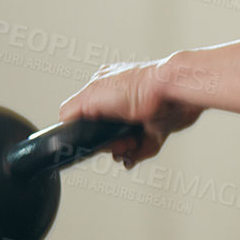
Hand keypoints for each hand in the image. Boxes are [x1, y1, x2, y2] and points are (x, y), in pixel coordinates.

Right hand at [59, 56, 204, 167]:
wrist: (177, 93)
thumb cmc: (142, 85)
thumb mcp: (93, 94)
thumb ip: (73, 109)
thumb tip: (63, 122)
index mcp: (103, 87)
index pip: (84, 115)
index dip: (86, 131)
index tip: (92, 140)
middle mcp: (121, 101)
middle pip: (103, 133)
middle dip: (107, 143)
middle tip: (114, 143)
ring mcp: (140, 115)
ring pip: (123, 142)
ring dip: (122, 151)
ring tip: (127, 148)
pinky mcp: (157, 126)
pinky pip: (143, 147)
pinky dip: (139, 153)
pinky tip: (136, 153)